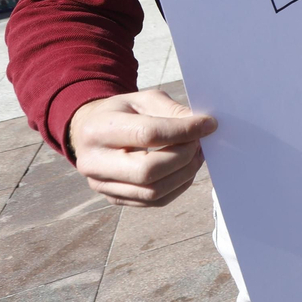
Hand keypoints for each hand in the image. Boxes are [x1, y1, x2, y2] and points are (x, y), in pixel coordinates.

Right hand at [67, 90, 217, 206]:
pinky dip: (178, 186)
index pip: (147, 134)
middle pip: (148, 170)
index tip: (208, 124)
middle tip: (199, 142)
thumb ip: (171, 111)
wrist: (92, 133)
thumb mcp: (142, 100)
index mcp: (97, 130)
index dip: (184, 130)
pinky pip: (154, 201)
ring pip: (153, 192)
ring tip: (196, 154)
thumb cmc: (121, 113)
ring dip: (185, 173)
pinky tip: (185, 169)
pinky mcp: (115, 199)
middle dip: (184, 156)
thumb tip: (202, 127)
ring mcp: (102, 186)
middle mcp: (93, 163)